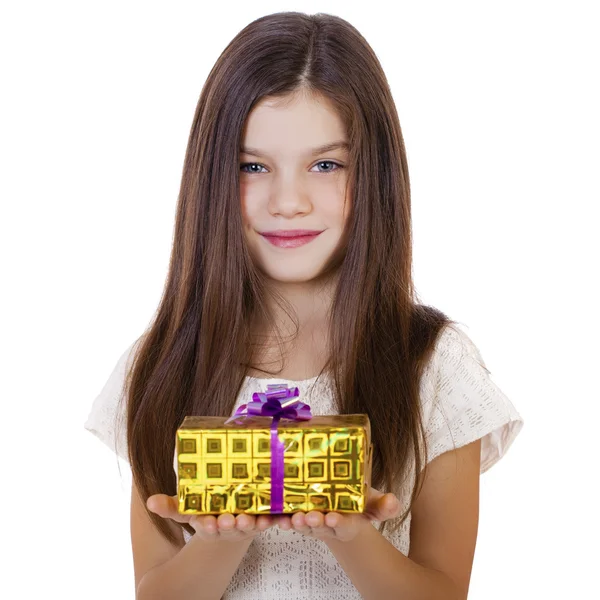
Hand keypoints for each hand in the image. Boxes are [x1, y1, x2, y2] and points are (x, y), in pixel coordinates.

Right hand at [146, 494, 276, 542]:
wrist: (229, 517)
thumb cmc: (206, 511)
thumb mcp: (187, 509)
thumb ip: (171, 507)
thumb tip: (150, 502)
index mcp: (208, 523)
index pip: (205, 525)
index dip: (206, 525)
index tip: (207, 524)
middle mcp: (227, 526)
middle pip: (228, 526)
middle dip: (228, 524)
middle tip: (227, 520)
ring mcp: (244, 523)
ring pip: (248, 525)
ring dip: (250, 523)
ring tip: (252, 519)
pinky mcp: (261, 519)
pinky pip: (268, 520)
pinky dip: (271, 520)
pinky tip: (273, 517)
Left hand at [274, 487, 400, 542]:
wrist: (341, 499)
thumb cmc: (358, 501)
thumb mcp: (373, 502)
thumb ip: (384, 505)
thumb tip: (393, 502)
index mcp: (347, 523)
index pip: (343, 526)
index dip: (338, 522)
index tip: (333, 517)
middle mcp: (327, 525)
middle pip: (320, 527)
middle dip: (314, 523)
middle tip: (309, 516)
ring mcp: (311, 521)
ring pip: (302, 525)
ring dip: (296, 523)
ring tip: (292, 518)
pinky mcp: (297, 514)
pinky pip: (288, 519)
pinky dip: (281, 519)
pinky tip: (276, 517)